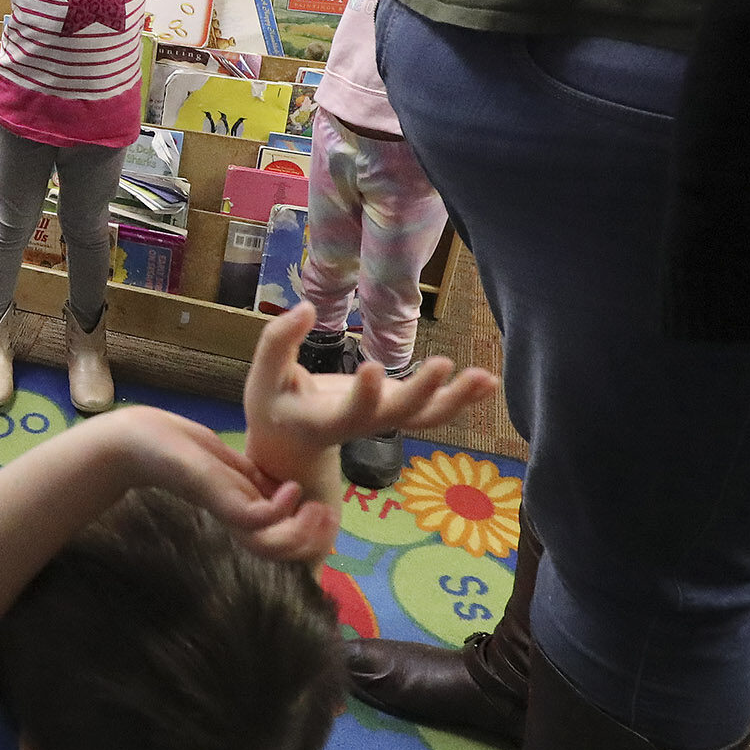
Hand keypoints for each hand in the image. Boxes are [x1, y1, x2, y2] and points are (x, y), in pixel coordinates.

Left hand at [106, 407, 334, 562]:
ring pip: (273, 545)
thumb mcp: (233, 465)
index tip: (328, 514)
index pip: (284, 541)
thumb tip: (288, 492)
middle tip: (327, 514)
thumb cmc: (183, 450)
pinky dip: (281, 509)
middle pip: (285, 552)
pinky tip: (290, 489)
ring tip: (316, 507)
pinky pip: (257, 520)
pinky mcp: (216, 498)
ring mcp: (226, 511)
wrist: (140, 441)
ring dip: (303, 531)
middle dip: (316, 538)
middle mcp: (236, 519)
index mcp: (243, 512)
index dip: (313, 535)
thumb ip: (258, 481)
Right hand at [243, 304, 499, 481]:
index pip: (347, 412)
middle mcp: (361, 426)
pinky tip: (487, 382)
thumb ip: (278, 341)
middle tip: (442, 365)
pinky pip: (432, 411)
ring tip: (484, 378)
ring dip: (456, 400)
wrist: (288, 443)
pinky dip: (461, 398)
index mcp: (324, 420)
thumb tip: (306, 306)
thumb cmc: (272, 405)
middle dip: (422, 392)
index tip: (372, 367)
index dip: (362, 395)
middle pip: (397, 415)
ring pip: (424, 418)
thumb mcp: (262, 376)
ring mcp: (383, 420)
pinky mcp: (395, 410)